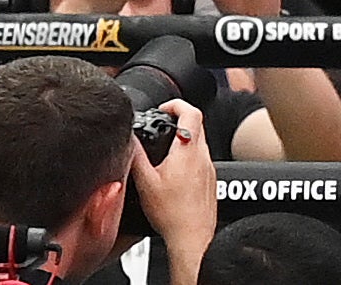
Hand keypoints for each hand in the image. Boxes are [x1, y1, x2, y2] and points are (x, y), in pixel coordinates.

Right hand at [128, 98, 216, 284]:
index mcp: (189, 150)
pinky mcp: (210, 178)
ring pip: (199, 141)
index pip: (191, 111)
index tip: (163, 108)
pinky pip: (200, 158)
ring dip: (183, 138)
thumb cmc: (172, 213)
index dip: (176, 104)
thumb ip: (137, 157)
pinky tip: (173, 170)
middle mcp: (203, 155)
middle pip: (196, 123)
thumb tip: (130, 139)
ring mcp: (209, 166)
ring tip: (164, 147)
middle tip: (161, 124)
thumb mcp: (146, 183)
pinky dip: (188, 155)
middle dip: (178, 119)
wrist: (192, 236)